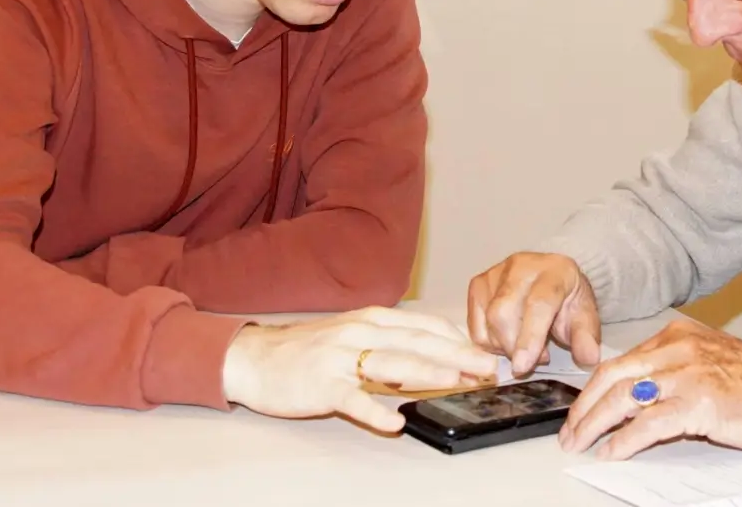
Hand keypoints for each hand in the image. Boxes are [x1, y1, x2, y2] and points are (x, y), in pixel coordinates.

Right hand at [221, 306, 498, 432]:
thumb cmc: (309, 349)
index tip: (485, 352)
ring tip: (456, 382)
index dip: (456, 339)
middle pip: (415, 342)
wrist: (255, 357)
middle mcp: (359, 333)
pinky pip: (352, 400)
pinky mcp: (321, 386)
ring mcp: (339, 359)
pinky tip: (395, 422)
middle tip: (487, 368)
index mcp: (370, 319)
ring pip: (391, 364)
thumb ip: (389, 340)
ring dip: (427, 372)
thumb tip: (434, 353)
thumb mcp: (352, 333)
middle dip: (456, 355)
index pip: (423, 326)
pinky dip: (374, 412)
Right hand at [467, 252, 600, 375]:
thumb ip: (587, 337)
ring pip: (487, 319)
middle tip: (533, 361)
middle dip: (513, 347)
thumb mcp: (585, 317)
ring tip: (524, 348)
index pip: (538, 303)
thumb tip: (588, 358)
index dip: (529, 338)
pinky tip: (507, 340)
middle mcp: (521, 266)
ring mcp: (496, 273)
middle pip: (503, 312)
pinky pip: (475, 324)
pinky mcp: (479, 284)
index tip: (522, 367)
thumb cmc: (567, 300)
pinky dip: (489, 342)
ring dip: (503, 346)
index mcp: (555, 270)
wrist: (552, 278)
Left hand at [558, 317, 741, 459]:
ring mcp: (687, 374)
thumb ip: (675, 370)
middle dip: (583, 406)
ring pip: (622, 397)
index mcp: (677, 336)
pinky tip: (613, 451)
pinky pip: (648, 424)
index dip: (594, 387)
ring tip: (580, 442)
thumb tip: (639, 396)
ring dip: (594, 424)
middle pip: (612, 376)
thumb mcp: (710, 361)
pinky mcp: (699, 402)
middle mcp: (677, 349)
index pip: (620, 360)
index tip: (580, 407)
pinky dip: (624, 441)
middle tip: (569, 430)